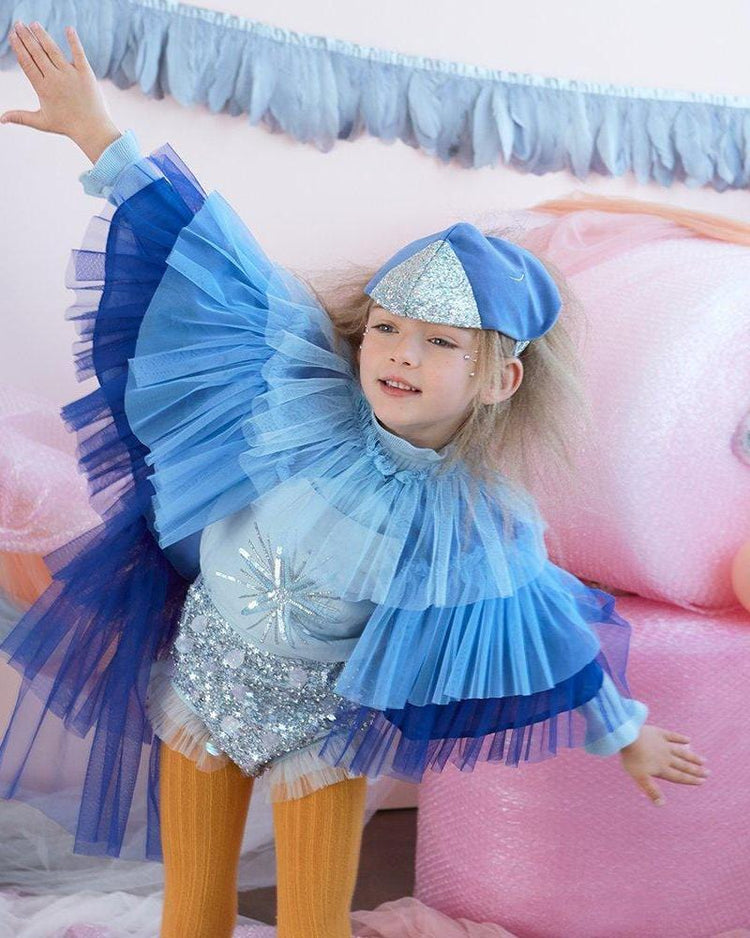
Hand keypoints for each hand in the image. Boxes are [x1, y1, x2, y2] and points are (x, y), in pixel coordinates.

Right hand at [1, 20, 120, 161]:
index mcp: (43, 88)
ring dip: (42, 35)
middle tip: (19, 23)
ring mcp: (70, 75)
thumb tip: (0, 119)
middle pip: (37, 53)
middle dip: (26, 37)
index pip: (27, 64)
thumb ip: (20, 117)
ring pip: (53, 50)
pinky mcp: (86, 73)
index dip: (19, 48)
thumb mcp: (41, 122)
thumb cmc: (66, 126)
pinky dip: (73, 40)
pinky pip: (78, 53)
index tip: (12, 35)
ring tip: (34, 24)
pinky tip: (68, 28)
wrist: (92, 130)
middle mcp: (55, 79)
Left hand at [619, 723, 708, 805]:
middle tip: (708, 773)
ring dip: (693, 756)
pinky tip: (689, 740)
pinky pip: (672, 736)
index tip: (702, 781)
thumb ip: (652, 791)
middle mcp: (666, 757)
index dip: (690, 779)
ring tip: (704, 760)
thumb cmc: (632, 759)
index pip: (679, 776)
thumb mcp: (640, 778)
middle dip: (696, 770)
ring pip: (681, 752)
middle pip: (683, 765)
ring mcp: (663, 744)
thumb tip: (661, 805)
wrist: (628, 737)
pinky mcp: (659, 733)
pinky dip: (681, 738)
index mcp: (662, 769)